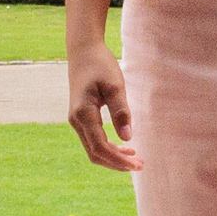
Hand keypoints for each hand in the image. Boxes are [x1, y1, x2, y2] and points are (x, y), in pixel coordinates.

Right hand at [65, 31, 135, 171]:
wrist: (83, 51)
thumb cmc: (100, 65)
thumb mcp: (115, 85)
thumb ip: (121, 111)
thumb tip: (128, 137)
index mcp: (83, 114)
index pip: (100, 147)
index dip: (119, 160)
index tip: (138, 164)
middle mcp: (76, 120)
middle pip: (95, 154)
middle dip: (117, 163)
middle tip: (141, 164)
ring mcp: (76, 120)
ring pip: (93, 149)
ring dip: (113, 157)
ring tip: (135, 158)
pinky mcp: (80, 117)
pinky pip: (93, 140)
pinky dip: (108, 147)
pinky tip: (124, 146)